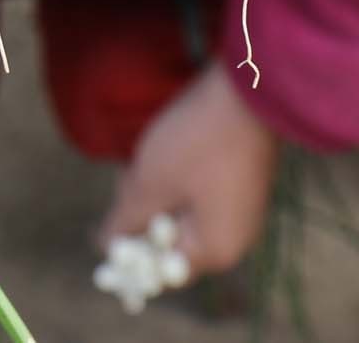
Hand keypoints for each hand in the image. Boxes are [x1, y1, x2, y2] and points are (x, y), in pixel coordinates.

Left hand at [99, 61, 280, 276]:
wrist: (253, 89)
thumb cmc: (198, 141)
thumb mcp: (151, 183)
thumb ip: (125, 222)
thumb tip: (105, 247)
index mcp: (214, 250)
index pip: (160, 270)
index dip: (131, 250)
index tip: (113, 219)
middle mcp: (234, 239)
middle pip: (171, 242)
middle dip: (143, 213)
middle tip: (130, 176)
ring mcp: (241, 211)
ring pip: (182, 213)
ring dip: (158, 191)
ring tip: (149, 155)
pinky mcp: (242, 184)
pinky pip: (200, 195)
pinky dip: (178, 179)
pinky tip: (169, 147)